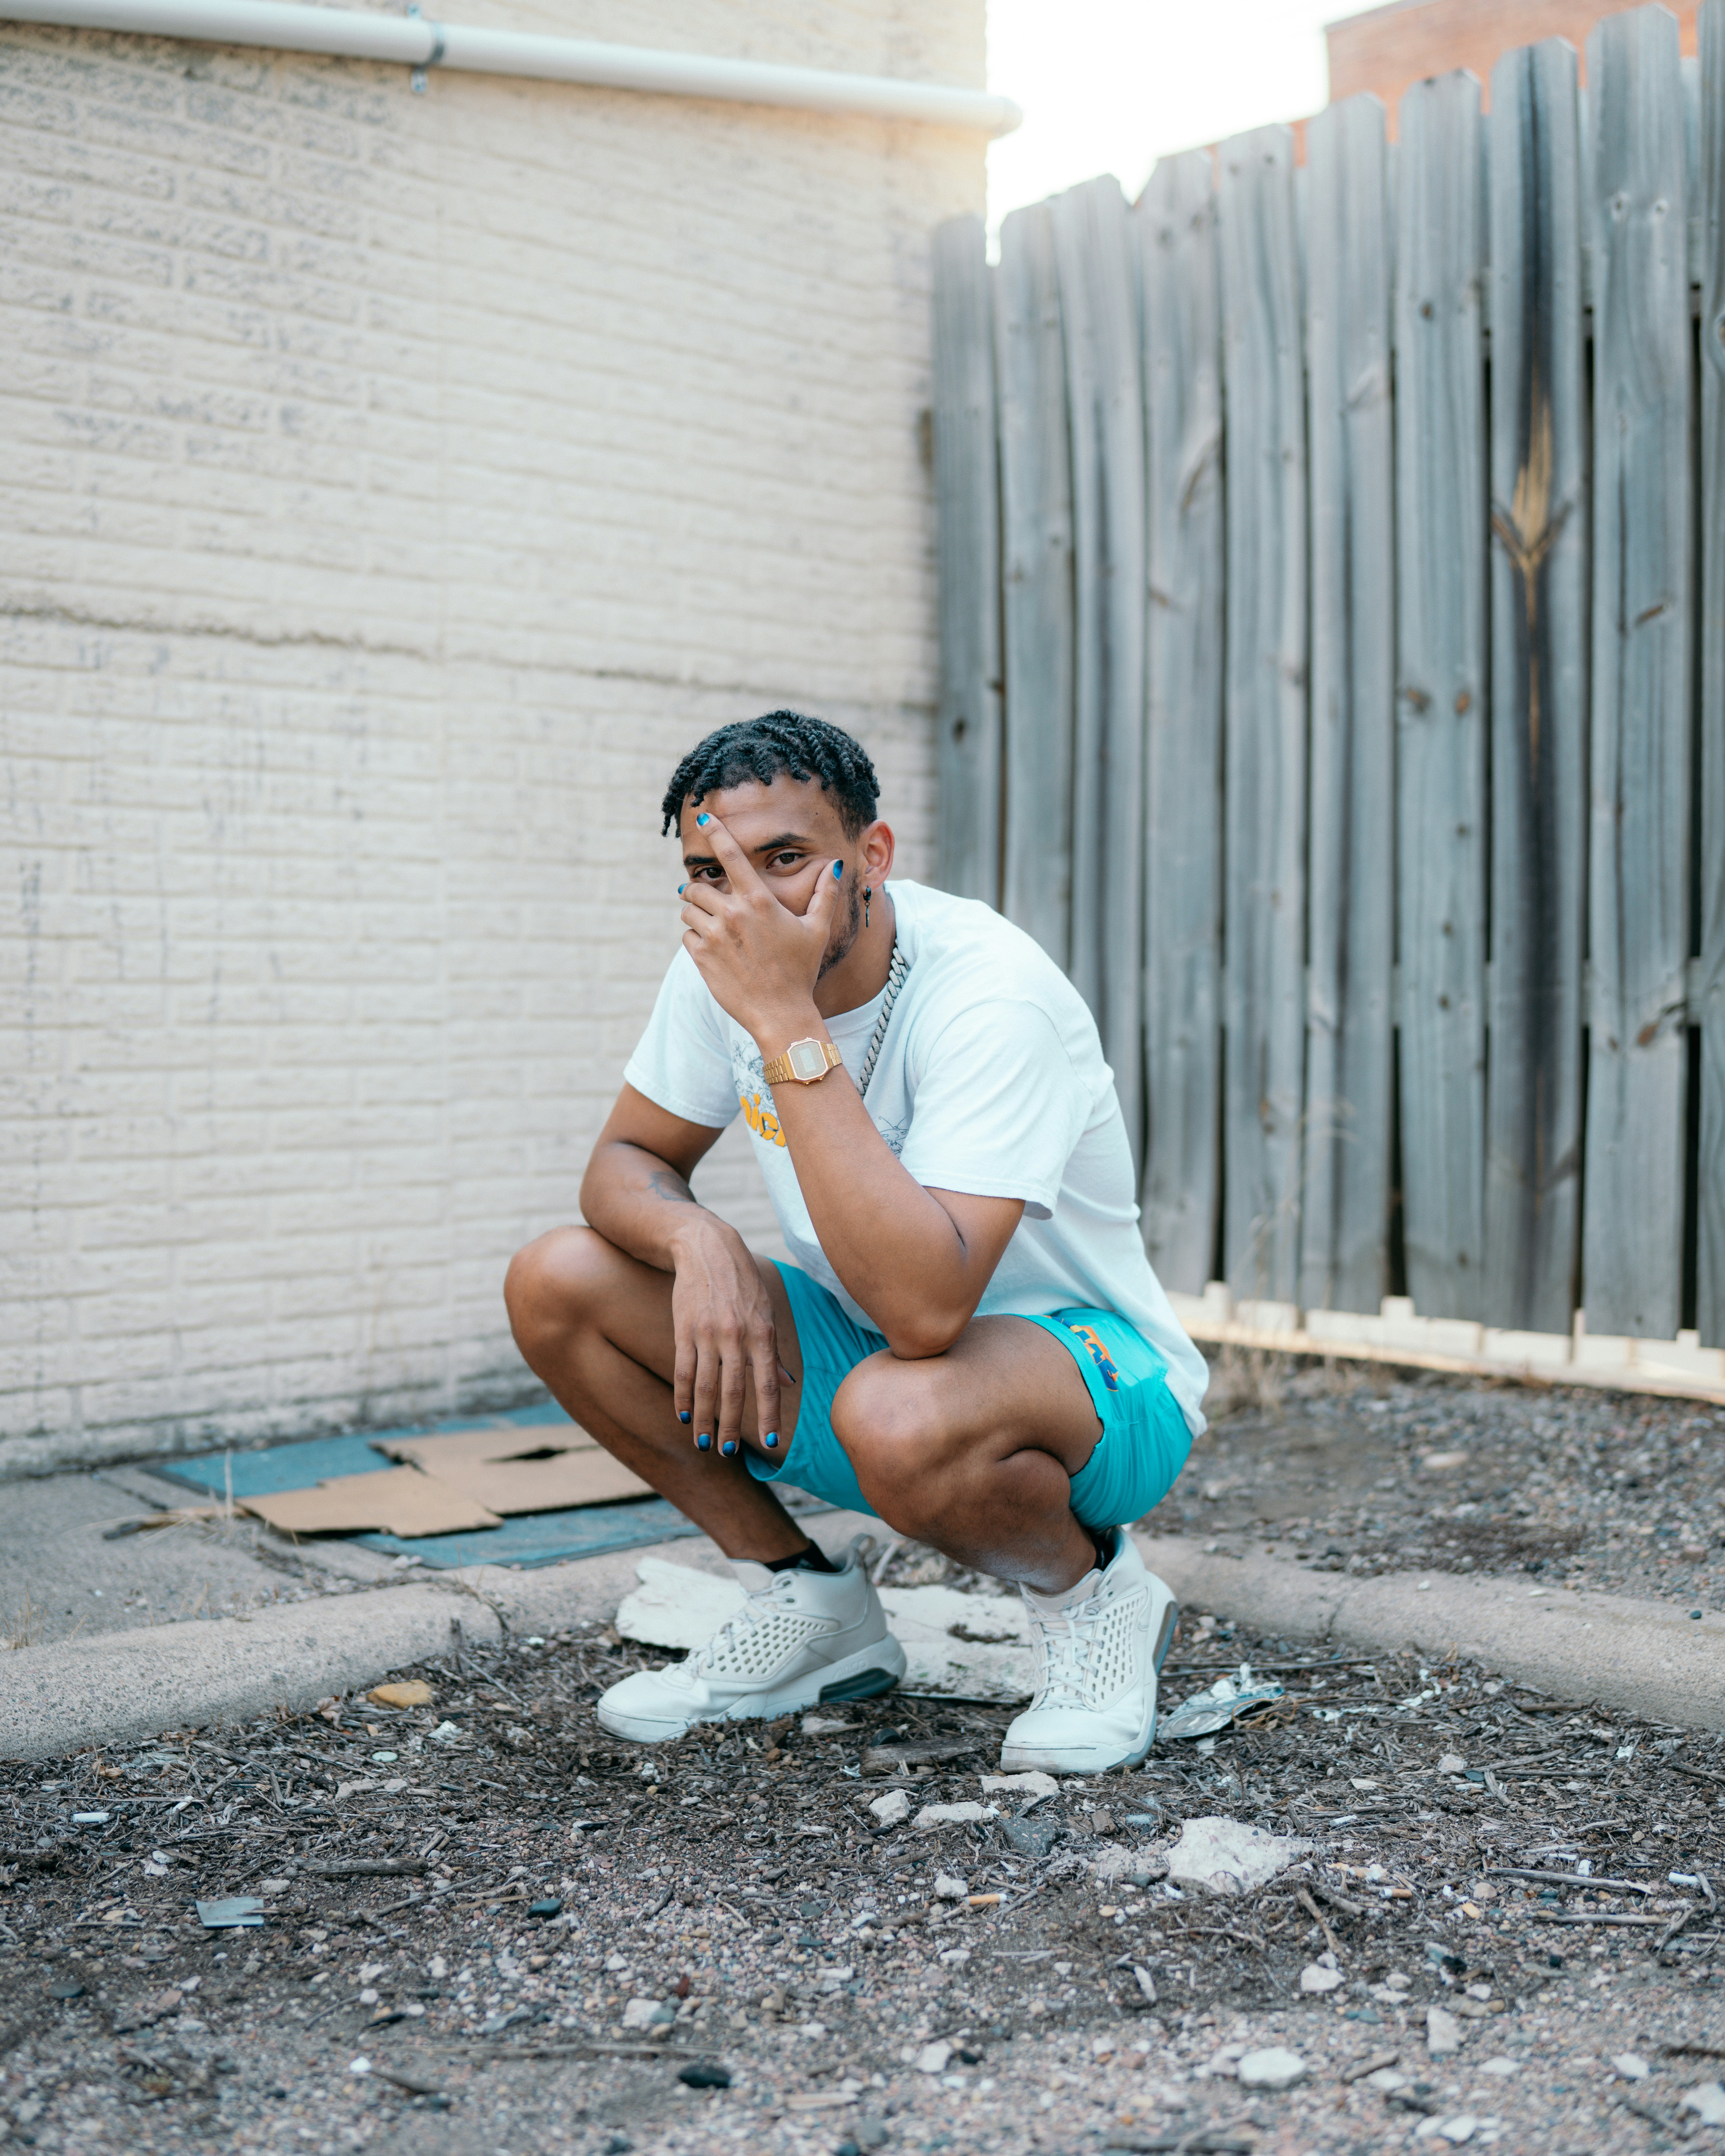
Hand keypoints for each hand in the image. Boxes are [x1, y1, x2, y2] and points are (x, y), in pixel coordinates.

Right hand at [669, 1215, 783, 1458]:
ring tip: (703, 1443)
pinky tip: (683, 1415)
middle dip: (731, 1425)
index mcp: (761, 1332)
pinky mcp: (684, 1329)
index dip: (769, 1412)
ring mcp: (707, 1332)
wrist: (706, 1248)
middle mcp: (736, 1335)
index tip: (771, 1440)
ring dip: (704, 1418)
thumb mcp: (766, 1311)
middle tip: (727, 1453)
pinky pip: (683, 1369)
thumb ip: (774, 1351)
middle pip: (733, 1390)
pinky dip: (683, 1394)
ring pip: (705, 1385)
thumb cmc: (742, 1283)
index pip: (766, 1382)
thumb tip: (789, 1384)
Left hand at [679, 813, 841, 1047]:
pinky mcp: (701, 957)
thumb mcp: (817, 930)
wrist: (780, 1012)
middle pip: (698, 887)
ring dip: (696, 915)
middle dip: (699, 892)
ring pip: (688, 911)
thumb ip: (824, 895)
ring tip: (713, 929)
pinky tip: (714, 952)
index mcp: (759, 901)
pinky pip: (686, 937)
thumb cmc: (800, 971)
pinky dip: (695, 940)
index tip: (703, 817)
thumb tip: (834, 865)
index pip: (731, 855)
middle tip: (709, 902)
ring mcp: (714, 936)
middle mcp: (732, 914)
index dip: (716, 832)